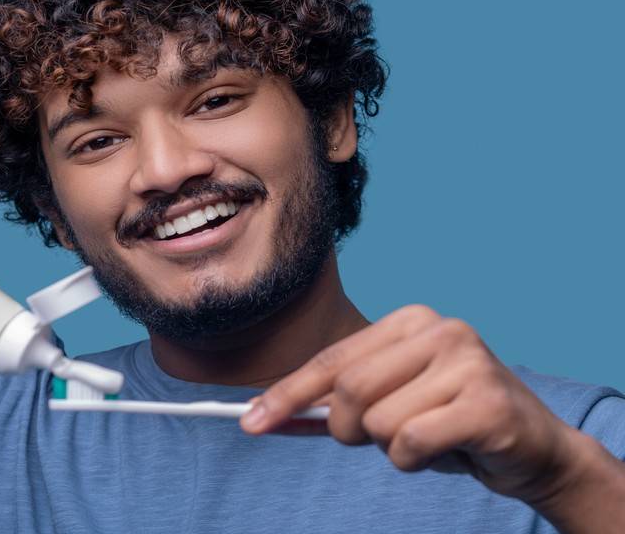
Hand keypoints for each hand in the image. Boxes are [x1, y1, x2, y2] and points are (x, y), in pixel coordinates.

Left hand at [240, 305, 584, 505]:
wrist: (531, 447)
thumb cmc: (449, 422)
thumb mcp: (388, 403)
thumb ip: (333, 404)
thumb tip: (264, 414)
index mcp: (408, 320)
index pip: (331, 360)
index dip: (286, 394)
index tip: (249, 422)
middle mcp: (439, 329)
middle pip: (348, 391)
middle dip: (349, 430)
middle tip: (381, 439)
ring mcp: (467, 361)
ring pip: (378, 422)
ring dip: (391, 448)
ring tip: (427, 438)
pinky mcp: (488, 401)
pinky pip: (411, 442)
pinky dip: (415, 461)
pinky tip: (447, 450)